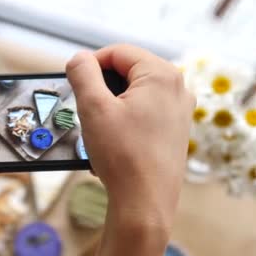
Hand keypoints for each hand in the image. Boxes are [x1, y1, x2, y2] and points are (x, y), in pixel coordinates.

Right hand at [67, 45, 194, 233]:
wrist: (145, 203)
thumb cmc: (122, 156)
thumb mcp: (93, 108)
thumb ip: (82, 74)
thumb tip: (79, 58)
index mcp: (161, 74)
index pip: (118, 52)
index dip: (91, 64)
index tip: (75, 84)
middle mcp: (178, 87)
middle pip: (129, 70)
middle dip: (103, 86)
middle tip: (86, 109)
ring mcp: (180, 110)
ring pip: (135, 92)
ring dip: (112, 104)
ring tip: (99, 129)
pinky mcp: (176, 130)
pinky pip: (145, 111)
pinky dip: (125, 118)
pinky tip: (114, 141)